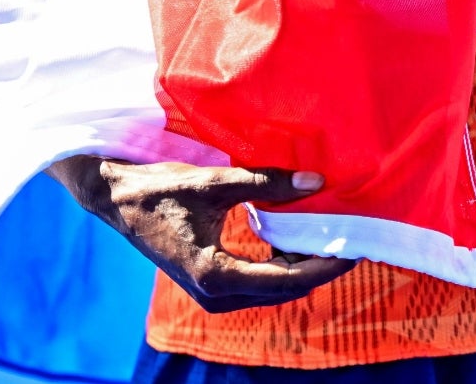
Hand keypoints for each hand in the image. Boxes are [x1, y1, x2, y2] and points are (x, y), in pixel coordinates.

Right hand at [49, 156, 355, 311]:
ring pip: (274, 287)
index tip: (356, 247)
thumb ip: (265, 182)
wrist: (117, 200)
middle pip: (285, 289)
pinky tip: (300, 236)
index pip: (287, 279)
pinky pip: (259, 280)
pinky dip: (284, 262)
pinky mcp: (212, 282)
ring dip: (304, 265)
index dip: (325, 264)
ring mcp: (213, 293)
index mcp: (215, 275)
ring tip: (335, 235)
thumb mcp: (214, 182)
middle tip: (357, 239)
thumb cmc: (160, 189)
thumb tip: (316, 180)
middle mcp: (216, 294)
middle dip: (321, 266)